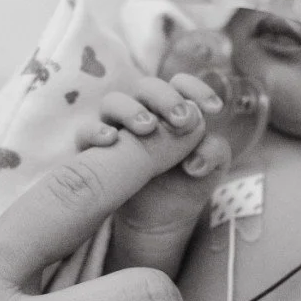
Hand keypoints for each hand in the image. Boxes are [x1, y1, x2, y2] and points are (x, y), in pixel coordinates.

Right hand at [102, 73, 231, 237]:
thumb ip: (213, 153)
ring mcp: (117, 128)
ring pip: (113, 103)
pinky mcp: (95, 150)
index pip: (181, 84)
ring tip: (147, 128)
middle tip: (181, 119)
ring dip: (130, 110)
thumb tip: (194, 159)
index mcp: (173, 108)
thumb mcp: (211, 168)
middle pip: (146, 87)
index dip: (197, 89)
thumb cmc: (189, 181)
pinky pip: (85, 133)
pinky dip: (95, 132)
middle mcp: (143, 112)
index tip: (215, 109)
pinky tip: (111, 140)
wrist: (164, 216)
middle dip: (165, 98)